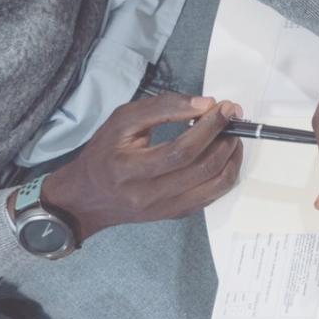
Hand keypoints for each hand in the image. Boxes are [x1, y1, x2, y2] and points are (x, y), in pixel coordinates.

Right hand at [40, 94, 242, 241]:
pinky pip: (212, 195)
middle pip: (202, 167)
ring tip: (232, 135)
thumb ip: (162, 107)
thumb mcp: (122, 121)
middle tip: (233, 118)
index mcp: (129, 170)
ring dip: (232, 156)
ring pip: (215, 185)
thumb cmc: (103, 154)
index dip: (210, 127)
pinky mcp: (176, 214)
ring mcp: (165, 209)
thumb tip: (204, 104)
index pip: (182, 150)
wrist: (86, 198)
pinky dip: (226, 173)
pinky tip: (224, 155)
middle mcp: (148, 195)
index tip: (225, 108)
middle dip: (226, 138)